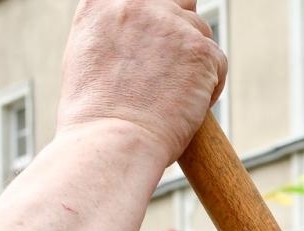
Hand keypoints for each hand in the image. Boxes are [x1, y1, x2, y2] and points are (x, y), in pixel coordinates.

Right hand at [59, 0, 226, 162]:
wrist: (111, 143)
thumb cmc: (94, 118)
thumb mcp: (86, 57)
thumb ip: (113, 33)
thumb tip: (136, 37)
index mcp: (102, 2)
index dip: (154, 22)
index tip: (154, 47)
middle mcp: (136, 2)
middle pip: (176, 5)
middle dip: (177, 35)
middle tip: (169, 73)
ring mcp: (170, 23)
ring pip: (199, 32)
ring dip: (193, 62)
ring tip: (170, 98)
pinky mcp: (200, 49)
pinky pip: (217, 62)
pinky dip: (209, 87)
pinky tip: (184, 108)